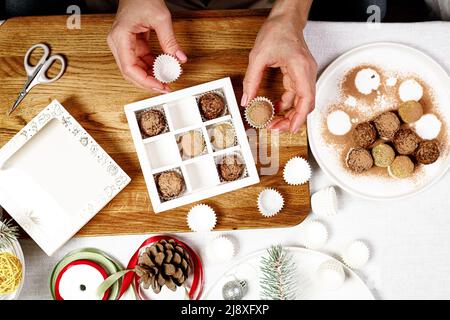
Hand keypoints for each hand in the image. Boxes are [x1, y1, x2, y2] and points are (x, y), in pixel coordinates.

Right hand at [107, 0, 186, 92]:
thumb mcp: (161, 18)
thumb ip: (170, 40)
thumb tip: (178, 58)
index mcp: (120, 37)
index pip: (129, 68)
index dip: (145, 81)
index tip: (159, 86)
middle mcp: (118, 43)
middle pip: (130, 72)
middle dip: (148, 82)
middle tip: (165, 88)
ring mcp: (123, 44)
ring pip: (135, 69)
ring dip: (151, 76)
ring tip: (166, 80)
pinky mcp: (131, 44)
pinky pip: (140, 61)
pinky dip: (152, 67)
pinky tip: (163, 70)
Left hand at [242, 14, 316, 132]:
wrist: (286, 19)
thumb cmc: (277, 31)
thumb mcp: (258, 56)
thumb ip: (251, 80)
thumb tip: (247, 100)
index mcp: (300, 68)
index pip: (306, 98)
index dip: (299, 117)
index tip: (290, 129)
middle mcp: (307, 72)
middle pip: (306, 104)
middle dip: (292, 119)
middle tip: (276, 128)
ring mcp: (305, 74)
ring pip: (302, 101)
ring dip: (290, 113)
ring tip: (274, 121)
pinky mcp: (300, 74)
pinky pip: (296, 94)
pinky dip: (287, 103)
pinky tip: (276, 108)